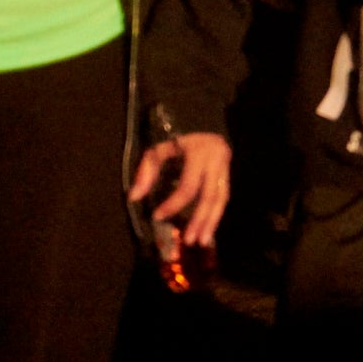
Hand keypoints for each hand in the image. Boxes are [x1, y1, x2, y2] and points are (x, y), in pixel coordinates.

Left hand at [129, 131, 231, 248]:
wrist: (203, 121)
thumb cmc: (177, 138)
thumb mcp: (158, 149)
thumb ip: (146, 171)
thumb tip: (134, 197)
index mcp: (200, 154)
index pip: (188, 185)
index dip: (173, 203)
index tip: (158, 216)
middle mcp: (217, 162)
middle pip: (210, 196)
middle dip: (200, 220)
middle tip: (190, 240)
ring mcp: (226, 168)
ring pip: (222, 199)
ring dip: (212, 222)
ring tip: (202, 241)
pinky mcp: (228, 174)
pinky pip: (223, 198)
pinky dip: (215, 215)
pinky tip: (208, 230)